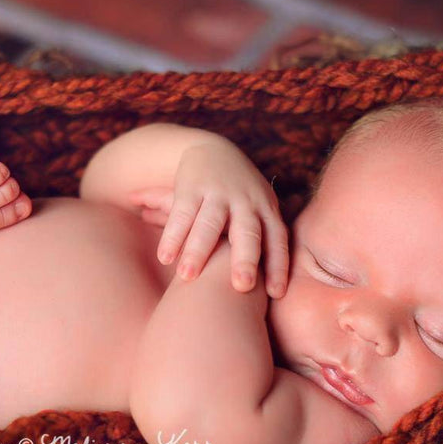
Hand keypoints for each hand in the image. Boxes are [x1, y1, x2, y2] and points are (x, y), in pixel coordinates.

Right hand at [129, 140, 288, 296]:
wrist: (213, 150)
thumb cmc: (241, 198)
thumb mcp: (261, 211)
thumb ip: (267, 242)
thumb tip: (274, 291)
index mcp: (266, 211)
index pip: (277, 240)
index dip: (278, 265)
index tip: (275, 293)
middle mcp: (246, 203)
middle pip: (247, 233)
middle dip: (245, 258)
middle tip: (242, 286)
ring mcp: (218, 194)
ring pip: (209, 224)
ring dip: (198, 250)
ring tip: (187, 277)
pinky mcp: (191, 188)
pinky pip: (182, 214)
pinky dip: (172, 236)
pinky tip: (164, 257)